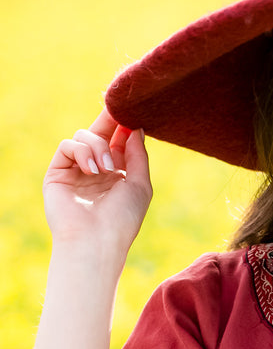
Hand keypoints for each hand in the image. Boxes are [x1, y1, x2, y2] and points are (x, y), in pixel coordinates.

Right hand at [43, 108, 152, 257]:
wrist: (96, 240)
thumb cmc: (122, 218)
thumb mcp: (140, 184)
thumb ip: (137, 155)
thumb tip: (135, 128)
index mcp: (118, 172)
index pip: (118, 140)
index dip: (124, 124)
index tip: (131, 108)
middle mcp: (96, 169)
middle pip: (100, 133)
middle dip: (109, 119)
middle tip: (116, 108)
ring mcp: (76, 170)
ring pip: (83, 136)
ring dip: (98, 146)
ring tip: (106, 168)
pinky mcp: (57, 173)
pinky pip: (67, 146)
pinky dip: (81, 152)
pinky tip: (92, 170)